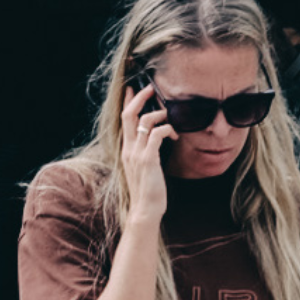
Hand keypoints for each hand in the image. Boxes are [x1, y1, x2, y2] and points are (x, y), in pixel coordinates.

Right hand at [120, 82, 174, 232]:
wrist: (145, 210)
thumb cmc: (149, 191)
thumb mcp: (144, 168)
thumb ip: (146, 153)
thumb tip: (156, 140)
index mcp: (127, 150)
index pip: (123, 119)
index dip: (127, 102)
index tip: (132, 88)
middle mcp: (128, 149)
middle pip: (128, 114)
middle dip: (140, 97)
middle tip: (151, 88)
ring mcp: (137, 154)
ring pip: (144, 121)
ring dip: (160, 114)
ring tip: (172, 119)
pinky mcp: (148, 160)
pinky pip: (157, 134)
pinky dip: (168, 129)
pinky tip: (176, 135)